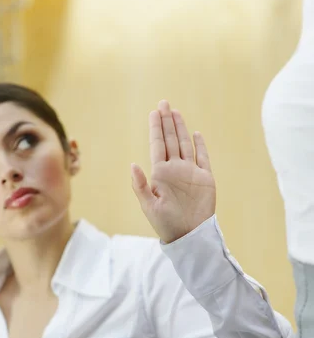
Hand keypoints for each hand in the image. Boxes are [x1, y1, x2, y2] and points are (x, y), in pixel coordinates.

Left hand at [131, 100, 215, 242]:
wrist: (190, 235)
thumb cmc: (166, 224)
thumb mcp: (149, 206)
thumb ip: (140, 186)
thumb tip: (133, 164)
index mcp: (160, 174)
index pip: (157, 145)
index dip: (156, 129)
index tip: (154, 112)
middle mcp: (175, 169)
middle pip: (170, 140)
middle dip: (166, 122)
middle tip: (164, 103)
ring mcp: (190, 172)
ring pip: (185, 144)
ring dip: (180, 128)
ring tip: (175, 112)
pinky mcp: (205, 178)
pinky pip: (202, 157)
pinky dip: (199, 145)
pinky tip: (195, 133)